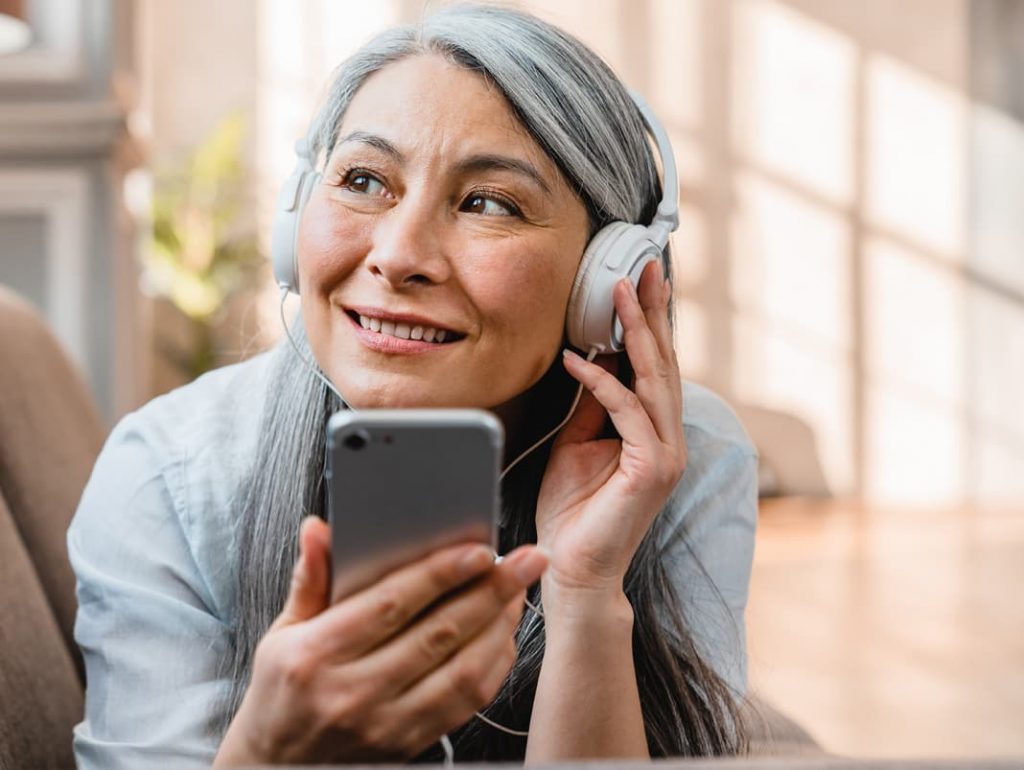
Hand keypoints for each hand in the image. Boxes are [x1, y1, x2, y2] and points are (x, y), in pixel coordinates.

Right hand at [214, 517, 547, 764]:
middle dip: (491, 591)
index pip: (391, 604)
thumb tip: (319, 529)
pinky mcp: (409, 742)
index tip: (479, 550)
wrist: (278, 766)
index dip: (440, 574)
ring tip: (519, 591)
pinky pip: (465, 702)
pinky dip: (493, 665)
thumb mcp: (283, 632)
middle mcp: (353, 691)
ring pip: (461, 670)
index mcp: (317, 654)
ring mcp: (384, 723)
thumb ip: (310, 579)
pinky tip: (502, 634)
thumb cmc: (283, 690)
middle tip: (526, 560)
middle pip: (438, 633)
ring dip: (500, 626)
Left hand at [536, 259, 685, 604]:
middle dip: (652, 313)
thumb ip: (590, 406)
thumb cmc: (573, 513)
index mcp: (655, 433)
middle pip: (663, 364)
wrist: (573, 570)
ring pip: (654, 380)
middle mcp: (669, 440)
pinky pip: (627, 412)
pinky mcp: (652, 469)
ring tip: (620, 291)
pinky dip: (601, 384)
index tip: (640, 283)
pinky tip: (578, 360)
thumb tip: (592, 360)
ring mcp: (666, 455)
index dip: (648, 324)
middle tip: (644, 267)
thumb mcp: (576, 444)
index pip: (655, 369)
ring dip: (634, 332)